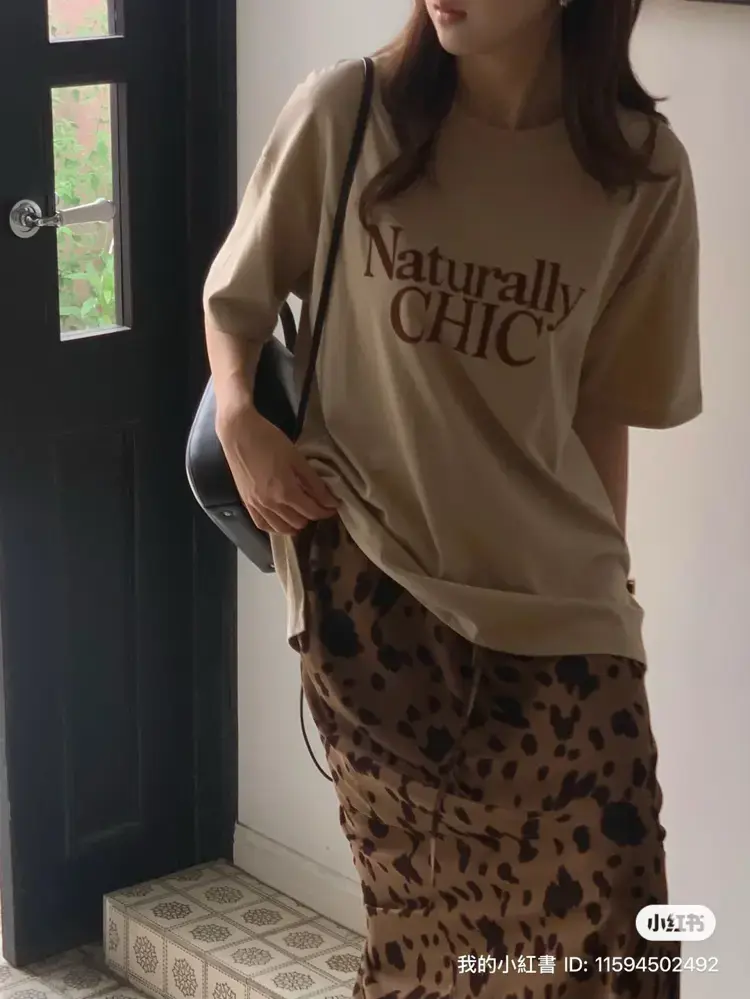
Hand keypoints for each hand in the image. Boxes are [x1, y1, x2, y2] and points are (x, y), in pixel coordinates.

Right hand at [216, 399, 338, 535]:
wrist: (239, 433)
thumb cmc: (270, 440)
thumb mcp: (297, 459)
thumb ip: (314, 483)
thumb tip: (330, 501)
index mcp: (285, 492)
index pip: (311, 512)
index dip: (326, 511)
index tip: (333, 506)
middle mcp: (270, 504)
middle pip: (298, 522)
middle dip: (311, 516)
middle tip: (317, 504)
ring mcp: (256, 505)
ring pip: (281, 528)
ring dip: (294, 524)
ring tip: (301, 512)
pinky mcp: (246, 503)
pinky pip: (262, 525)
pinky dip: (275, 527)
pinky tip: (282, 520)